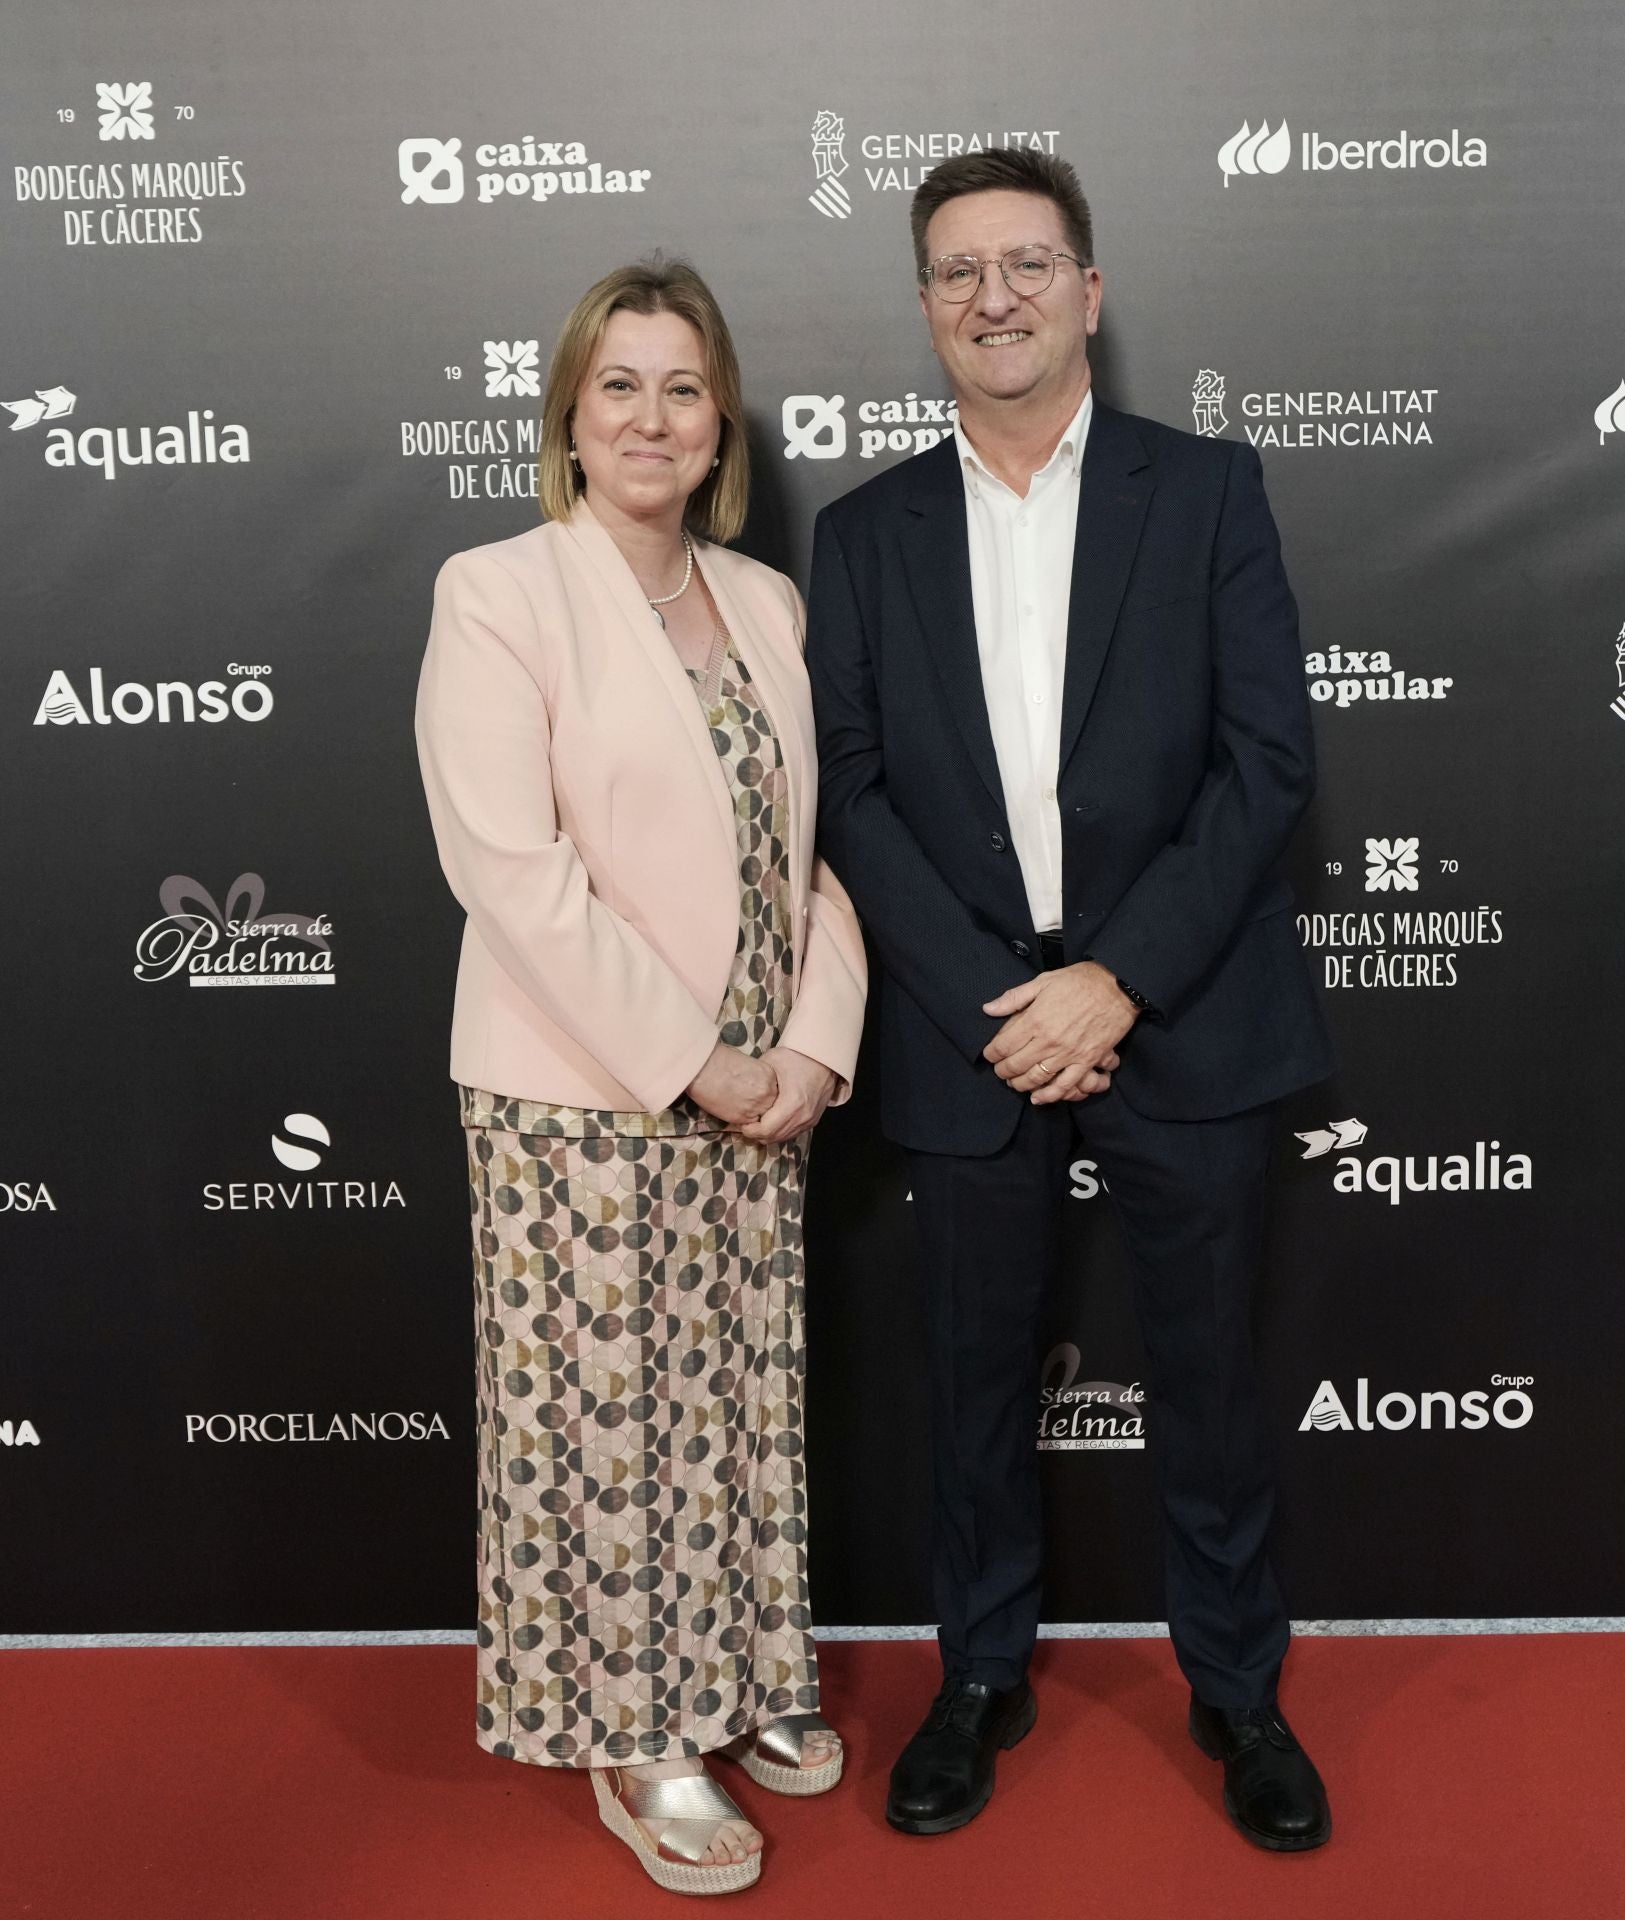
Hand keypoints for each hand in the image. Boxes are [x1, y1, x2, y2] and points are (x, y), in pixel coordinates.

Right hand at [686, 1042, 777, 1127]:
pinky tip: (732, 1111)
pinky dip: (742, 1121)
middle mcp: (767, 1092)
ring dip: (753, 1115)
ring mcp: (756, 1107)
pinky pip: (748, 1125)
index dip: (763, 1093)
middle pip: (771, 1105)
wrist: (702, 1068)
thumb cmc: (720, 1059)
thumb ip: (756, 1075)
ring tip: (739, 1107)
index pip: (774, 1090)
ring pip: (761, 1117)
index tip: (753, 1091)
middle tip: (746, 1101)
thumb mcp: (746, 1062)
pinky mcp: (742, 1118)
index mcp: (769, 1075)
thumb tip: (754, 1083)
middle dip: (761, 1104)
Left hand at [740, 1046, 836, 1143]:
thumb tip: (740, 1090)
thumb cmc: (798, 1056)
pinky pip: (793, 1133)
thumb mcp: (772, 1062)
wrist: (825, 1057)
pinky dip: (781, 1131)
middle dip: (758, 1134)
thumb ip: (756, 1079)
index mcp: (792, 1103)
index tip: (742, 1123)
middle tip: (747, 1125)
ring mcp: (810, 1119)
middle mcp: (803, 1116)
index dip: (751, 1130)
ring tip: (758, 1124)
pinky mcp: (813, 1119)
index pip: (766, 1130)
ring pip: (784, 1137)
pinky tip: (772, 1122)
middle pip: (774, 1137)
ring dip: (769, 1134)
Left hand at [982, 962, 1137, 1103]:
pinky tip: (1038, 1098)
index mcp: (1035, 1019)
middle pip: (1016, 1065)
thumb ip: (1014, 998)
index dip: (992, 1054)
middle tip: (999, 1071)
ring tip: (1014, 1083)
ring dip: (1020, 1084)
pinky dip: (1049, 1095)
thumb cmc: (1080, 981)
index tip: (989, 1055)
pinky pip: (1064, 1085)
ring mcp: (1068, 1053)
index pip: (1003, 1045)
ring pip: (1036, 1078)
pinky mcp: (1086, 1061)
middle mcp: (1048, 1040)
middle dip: (1002, 1071)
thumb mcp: (1043, 981)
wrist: (1118, 987)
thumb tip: (988, 1009)